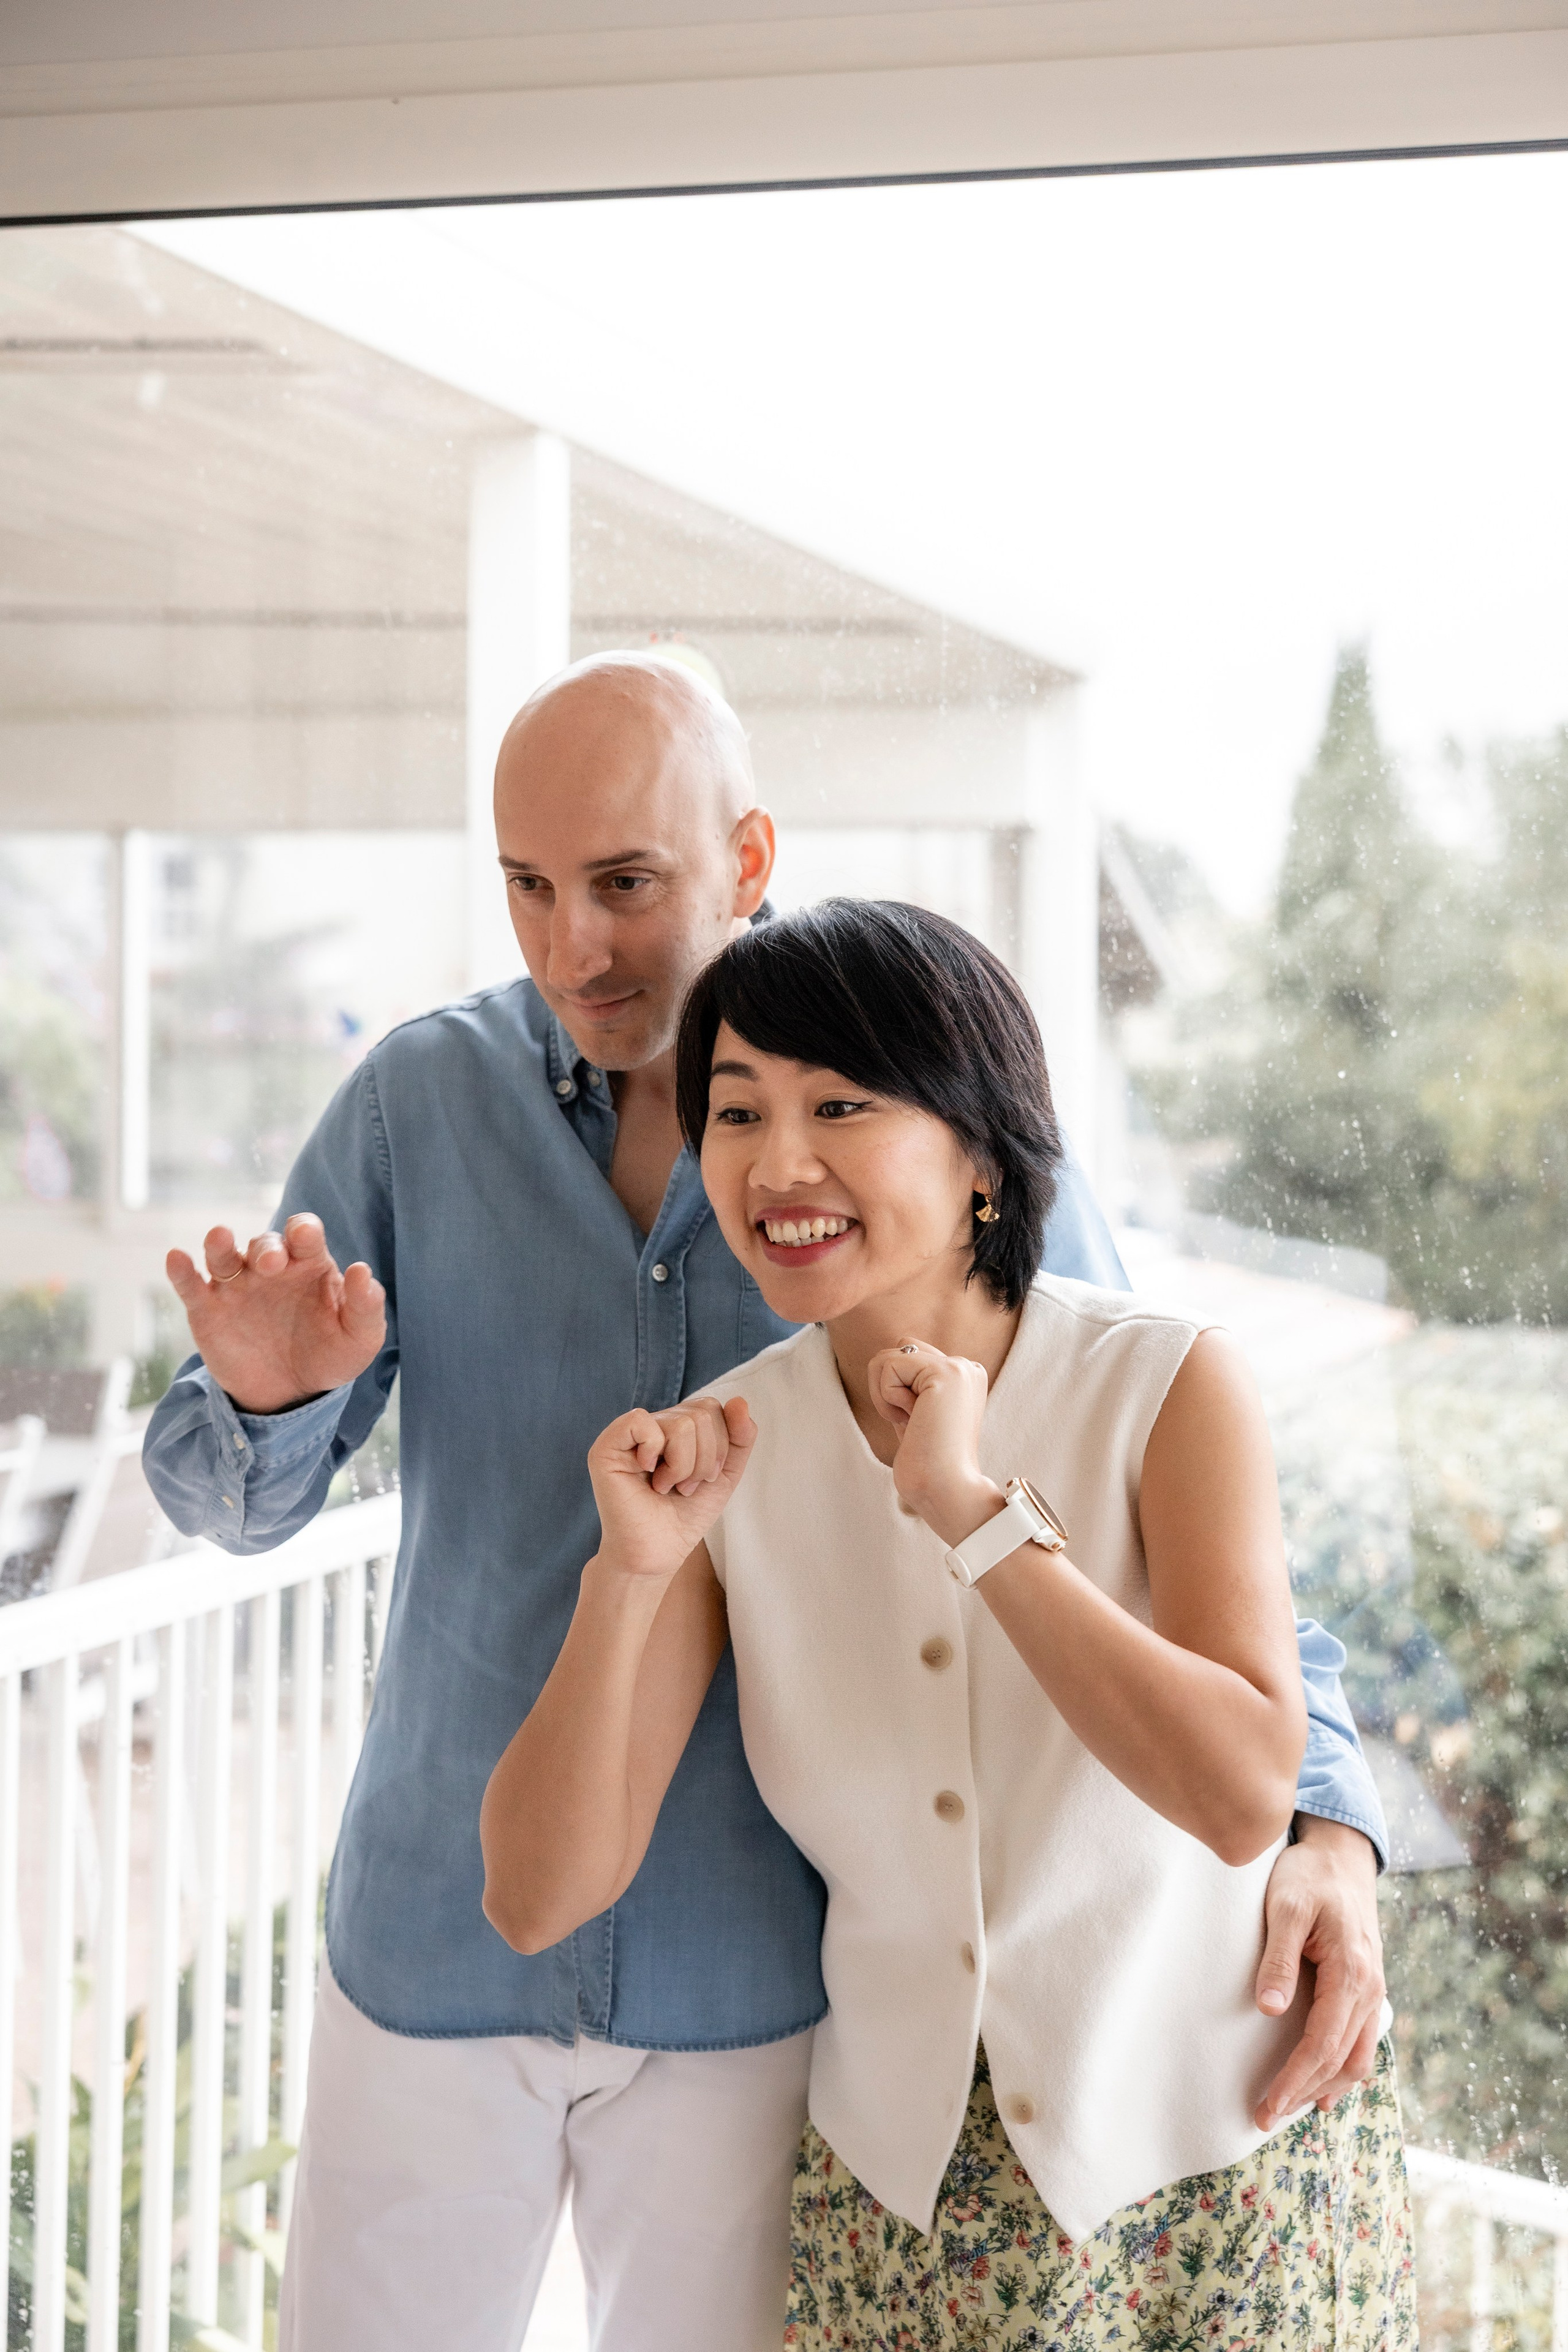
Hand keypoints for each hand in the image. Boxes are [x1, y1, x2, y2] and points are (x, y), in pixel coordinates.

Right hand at [166, 1214, 386, 1413]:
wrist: (291, 1396)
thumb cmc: (329, 1355)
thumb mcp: (359, 1339)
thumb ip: (366, 1306)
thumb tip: (362, 1270)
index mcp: (309, 1264)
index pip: (304, 1234)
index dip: (303, 1231)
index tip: (305, 1237)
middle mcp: (271, 1268)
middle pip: (264, 1243)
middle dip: (266, 1248)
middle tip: (271, 1264)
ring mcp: (236, 1286)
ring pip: (223, 1255)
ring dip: (220, 1245)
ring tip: (219, 1238)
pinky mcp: (208, 1310)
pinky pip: (190, 1285)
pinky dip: (181, 1270)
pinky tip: (176, 1258)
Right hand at [587, 1396, 756, 1579]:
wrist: (657, 1554)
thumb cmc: (685, 1516)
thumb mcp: (724, 1475)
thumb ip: (739, 1437)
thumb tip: (739, 1400)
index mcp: (677, 1426)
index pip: (711, 1407)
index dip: (719, 1446)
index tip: (703, 1479)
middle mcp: (652, 1424)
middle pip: (701, 1413)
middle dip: (704, 1459)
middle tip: (683, 1487)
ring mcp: (628, 1434)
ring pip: (680, 1423)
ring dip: (683, 1466)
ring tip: (666, 1486)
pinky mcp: (606, 1447)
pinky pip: (641, 1422)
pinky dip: (654, 1451)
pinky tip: (647, 1472)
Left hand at [866, 1339, 1001, 1548]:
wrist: (946, 1489)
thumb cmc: (925, 1462)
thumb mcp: (914, 1414)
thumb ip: (907, 1384)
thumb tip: (884, 1358)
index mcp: (963, 1377)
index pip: (908, 1356)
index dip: (896, 1392)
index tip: (918, 1424)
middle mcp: (966, 1366)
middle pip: (898, 1348)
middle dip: (888, 1387)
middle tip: (913, 1422)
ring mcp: (960, 1367)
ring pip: (887, 1356)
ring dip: (885, 1394)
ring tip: (913, 1421)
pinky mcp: (946, 1372)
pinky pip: (888, 1365)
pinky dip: (887, 1397)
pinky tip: (912, 1419)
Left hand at [1253, 1817, 1384, 2129]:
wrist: (1340, 1855)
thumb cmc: (1308, 1877)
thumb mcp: (1285, 1907)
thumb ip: (1278, 1958)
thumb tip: (1269, 2010)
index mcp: (1351, 1974)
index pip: (1322, 2045)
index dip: (1294, 2081)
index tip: (1265, 2107)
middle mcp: (1370, 1990)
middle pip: (1341, 2061)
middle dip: (1304, 2094)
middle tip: (1265, 2118)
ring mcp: (1374, 1991)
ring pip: (1357, 2058)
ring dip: (1325, 2087)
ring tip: (1289, 2109)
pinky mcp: (1368, 1988)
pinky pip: (1361, 2041)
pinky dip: (1342, 2069)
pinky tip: (1323, 2086)